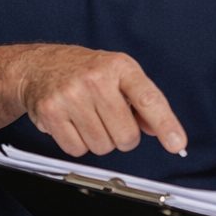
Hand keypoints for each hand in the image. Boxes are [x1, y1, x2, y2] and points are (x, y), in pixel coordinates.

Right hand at [14, 45, 186, 156]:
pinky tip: (71, 123)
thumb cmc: (83, 71)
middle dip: (122, 136)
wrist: (38, 66)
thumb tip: (159, 129)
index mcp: (119, 66)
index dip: (166, 124)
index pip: (148, 99)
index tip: (177, 143)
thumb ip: (141, 101)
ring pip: (102, 146)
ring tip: (87, 118)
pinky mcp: (51, 112)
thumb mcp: (118, 74)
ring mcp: (72, 95)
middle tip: (108, 119)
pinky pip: (77, 149)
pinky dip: (77, 143)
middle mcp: (96, 78)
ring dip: (98, 140)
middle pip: (126, 136)